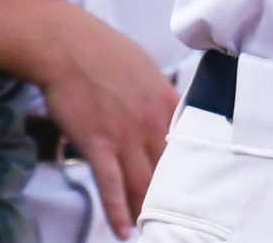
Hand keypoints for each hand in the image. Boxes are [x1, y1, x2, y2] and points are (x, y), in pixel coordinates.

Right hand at [23, 1, 176, 236]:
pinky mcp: (98, 146)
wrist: (69, 48)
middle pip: (170, 167)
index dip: (195, 167)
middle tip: (185, 216)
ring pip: (144, 182)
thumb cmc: (106, 53)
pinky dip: (119, 210)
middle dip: (177, 195)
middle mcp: (152, 122)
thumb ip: (160, 96)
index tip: (203, 186)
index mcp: (168, 101)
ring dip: (150, 208)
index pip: (190, 142)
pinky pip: (111, 184)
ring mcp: (126, 136)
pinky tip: (125, 229)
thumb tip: (167, 110)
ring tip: (157, 228)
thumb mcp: (147, 70)